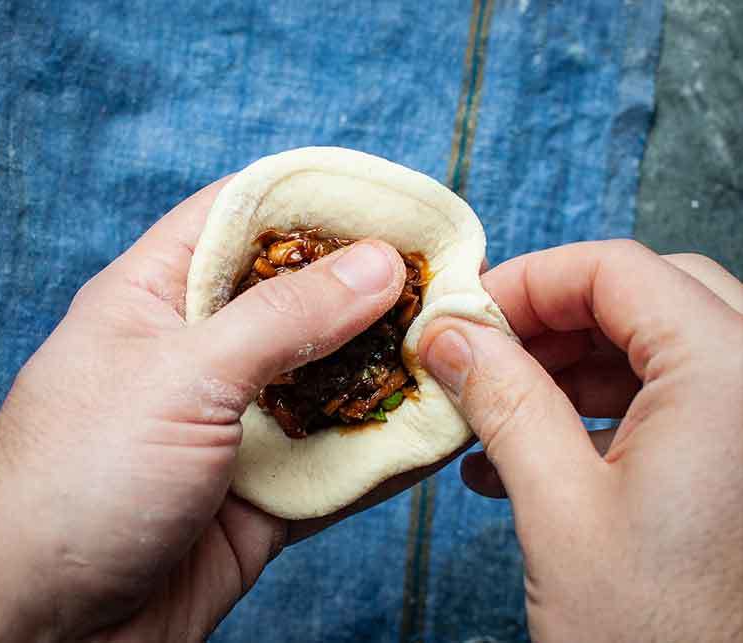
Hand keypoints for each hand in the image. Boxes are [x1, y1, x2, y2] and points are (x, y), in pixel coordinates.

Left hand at [0, 177, 407, 641]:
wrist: (43, 632)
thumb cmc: (73, 484)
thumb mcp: (180, 378)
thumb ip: (283, 319)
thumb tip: (377, 263)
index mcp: (159, 297)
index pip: (245, 218)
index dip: (318, 203)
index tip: (395, 203)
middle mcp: (205, 352)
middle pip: (302, 300)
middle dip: (371, 290)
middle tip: (448, 280)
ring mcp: (239, 422)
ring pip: (331, 380)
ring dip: (388, 369)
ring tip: (460, 348)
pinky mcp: (268, 489)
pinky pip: (339, 457)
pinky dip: (385, 445)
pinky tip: (438, 428)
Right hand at [419, 241, 742, 642]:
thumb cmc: (662, 640)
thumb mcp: (560, 512)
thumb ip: (502, 403)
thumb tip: (450, 337)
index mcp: (730, 376)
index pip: (617, 269)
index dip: (528, 281)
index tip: (466, 317)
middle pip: (644, 296)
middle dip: (552, 319)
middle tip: (484, 353)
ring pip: (656, 346)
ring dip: (569, 367)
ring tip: (495, 407)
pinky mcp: (738, 464)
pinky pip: (671, 401)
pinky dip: (599, 409)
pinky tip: (530, 455)